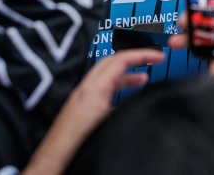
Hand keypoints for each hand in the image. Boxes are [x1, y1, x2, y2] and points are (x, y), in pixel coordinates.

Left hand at [22, 49, 163, 174]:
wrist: (55, 159)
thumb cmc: (78, 144)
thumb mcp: (110, 125)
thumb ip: (128, 108)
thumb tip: (143, 105)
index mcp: (94, 88)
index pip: (121, 60)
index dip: (142, 55)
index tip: (158, 56)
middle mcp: (85, 89)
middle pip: (112, 62)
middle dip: (134, 59)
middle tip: (150, 60)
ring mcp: (80, 98)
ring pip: (106, 76)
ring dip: (126, 75)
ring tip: (142, 80)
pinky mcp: (78, 109)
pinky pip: (100, 89)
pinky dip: (116, 88)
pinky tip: (123, 102)